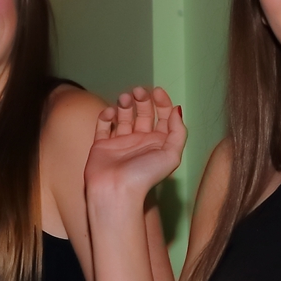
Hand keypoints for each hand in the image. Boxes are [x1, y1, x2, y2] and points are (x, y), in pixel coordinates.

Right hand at [86, 86, 185, 203]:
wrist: (116, 190)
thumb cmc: (145, 175)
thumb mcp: (172, 154)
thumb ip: (178, 131)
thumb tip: (176, 109)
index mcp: (158, 143)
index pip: (163, 116)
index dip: (162, 101)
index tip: (156, 91)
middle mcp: (140, 141)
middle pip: (143, 113)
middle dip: (142, 99)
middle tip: (138, 92)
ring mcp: (120, 142)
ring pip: (123, 116)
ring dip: (125, 104)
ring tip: (124, 99)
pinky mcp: (102, 145)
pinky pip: (103, 126)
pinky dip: (105, 116)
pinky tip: (110, 113)